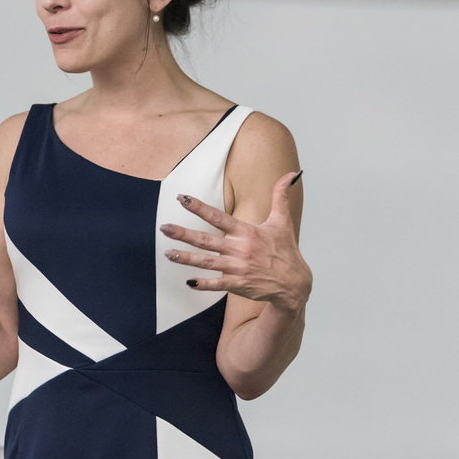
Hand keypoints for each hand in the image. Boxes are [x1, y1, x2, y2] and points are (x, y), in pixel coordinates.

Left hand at [159, 171, 310, 310]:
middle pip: (206, 240)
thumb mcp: (283, 221)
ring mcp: (237, 268)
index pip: (218, 217)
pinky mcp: (238, 284)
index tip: (182, 199)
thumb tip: (290, 174)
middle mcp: (239, 249)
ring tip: (168, 253)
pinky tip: (188, 282)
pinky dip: (202, 284)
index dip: (199, 207)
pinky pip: (216, 284)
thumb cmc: (286, 251)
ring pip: (206, 262)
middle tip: (164, 228)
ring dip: (186, 258)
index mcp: (247, 232)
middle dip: (183, 234)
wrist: (294, 283)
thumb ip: (281, 196)